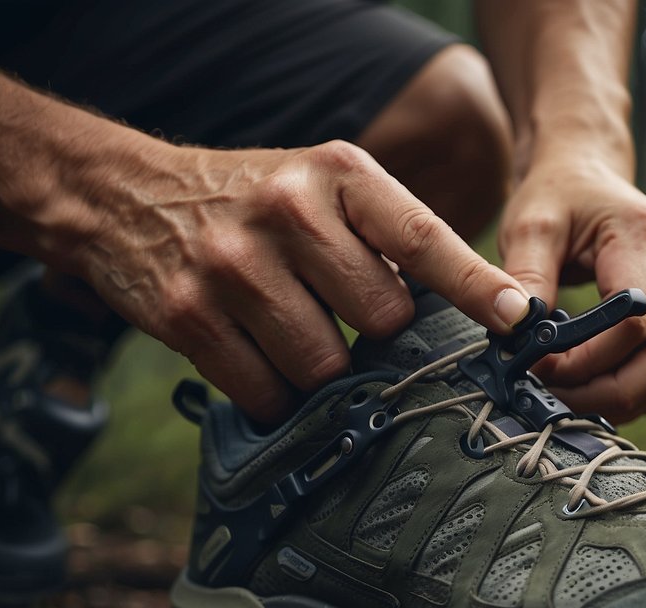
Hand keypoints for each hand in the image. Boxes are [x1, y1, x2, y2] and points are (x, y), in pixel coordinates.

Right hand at [75, 140, 530, 421]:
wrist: (128, 197)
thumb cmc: (256, 203)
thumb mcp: (325, 189)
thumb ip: (390, 239)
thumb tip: (474, 314)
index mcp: (339, 175)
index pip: (422, 238)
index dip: (473, 285)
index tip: (517, 319)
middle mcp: (289, 212)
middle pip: (380, 320)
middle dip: (372, 335)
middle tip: (338, 315)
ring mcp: (235, 265)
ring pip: (324, 366)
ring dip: (320, 370)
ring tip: (291, 331)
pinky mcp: (190, 317)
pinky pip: (268, 392)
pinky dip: (275, 393)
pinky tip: (258, 357)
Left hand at [498, 155, 645, 422]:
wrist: (587, 179)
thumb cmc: (558, 200)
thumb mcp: (530, 227)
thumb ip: (524, 278)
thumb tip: (518, 335)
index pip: (634, 321)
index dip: (586, 360)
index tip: (537, 367)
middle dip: (618, 391)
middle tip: (560, 400)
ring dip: (627, 398)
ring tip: (571, 398)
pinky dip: (636, 393)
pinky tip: (592, 388)